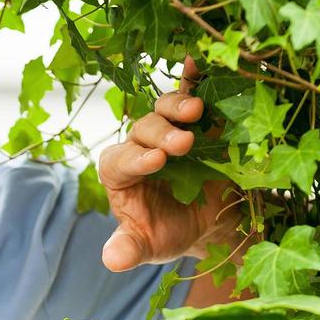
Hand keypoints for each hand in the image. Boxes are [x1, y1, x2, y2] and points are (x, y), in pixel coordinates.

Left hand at [97, 55, 241, 271]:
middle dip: (161, 134)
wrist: (207, 222)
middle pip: (143, 130)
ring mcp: (167, 128)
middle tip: (183, 145)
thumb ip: (129, 248)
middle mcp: (140, 144)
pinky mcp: (195, 118)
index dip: (134, 158)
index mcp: (121, 173)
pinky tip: (195, 59)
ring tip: (197, 112)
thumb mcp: (149, 246)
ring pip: (164, 108)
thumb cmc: (169, 232)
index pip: (119, 160)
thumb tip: (112, 259)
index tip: (155, 162)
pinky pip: (190, 90)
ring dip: (178, 105)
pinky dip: (192, 75)